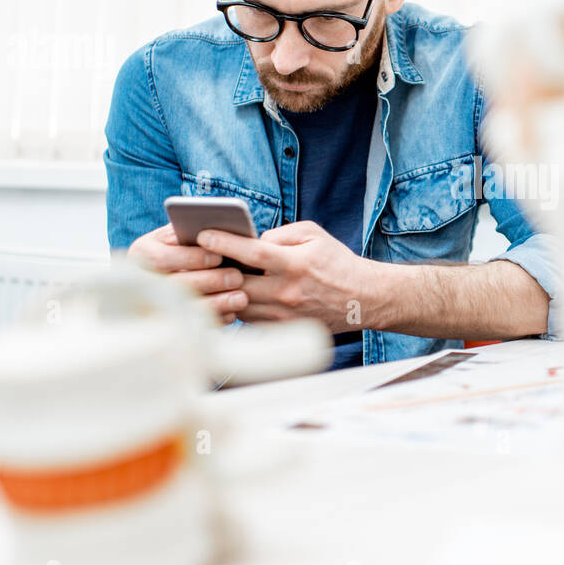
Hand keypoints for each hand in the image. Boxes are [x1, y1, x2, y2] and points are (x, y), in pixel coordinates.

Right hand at [126, 223, 248, 323]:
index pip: (162, 259)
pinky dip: (215, 318)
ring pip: (184, 307)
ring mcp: (153, 302)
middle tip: (236, 277)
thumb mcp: (183, 232)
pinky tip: (233, 313)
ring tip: (241, 298)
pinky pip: (193, 324)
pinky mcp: (170, 321)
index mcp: (142, 252)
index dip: (191, 258)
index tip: (218, 256)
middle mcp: (143, 279)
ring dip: (216, 303)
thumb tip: (217, 231)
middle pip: (175, 285)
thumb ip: (194, 230)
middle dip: (210, 280)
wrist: (176, 268)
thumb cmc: (186, 244)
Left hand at [196, 221, 374, 331]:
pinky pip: (249, 319)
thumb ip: (280, 234)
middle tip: (200, 259)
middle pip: (238, 283)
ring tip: (215, 276)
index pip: (252, 253)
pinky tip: (236, 294)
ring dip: (226, 291)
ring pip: (239, 304)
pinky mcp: (284, 330)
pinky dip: (239, 306)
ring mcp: (284, 315)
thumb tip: (252, 241)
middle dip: (216, 270)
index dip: (224, 243)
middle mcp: (288, 293)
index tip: (203, 235)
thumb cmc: (337, 262)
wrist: (363, 299)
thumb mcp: (314, 235)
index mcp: (295, 265)